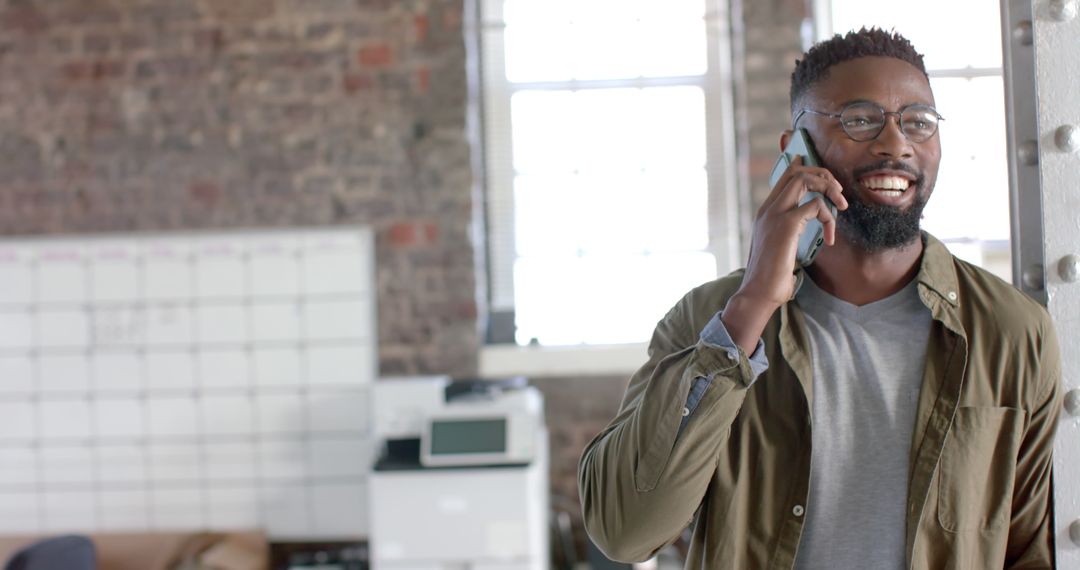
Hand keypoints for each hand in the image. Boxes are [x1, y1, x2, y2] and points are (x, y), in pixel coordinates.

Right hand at [721, 156, 847, 351]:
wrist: (758, 292)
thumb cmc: (770, 278)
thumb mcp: (779, 249)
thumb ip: (789, 235)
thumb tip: (803, 236)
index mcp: (765, 213)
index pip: (784, 178)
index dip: (805, 168)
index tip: (824, 175)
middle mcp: (768, 209)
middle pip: (796, 172)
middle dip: (822, 175)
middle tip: (839, 193)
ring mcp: (775, 214)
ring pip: (804, 179)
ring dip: (828, 188)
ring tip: (842, 205)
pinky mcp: (786, 224)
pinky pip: (816, 206)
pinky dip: (829, 219)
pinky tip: (830, 238)